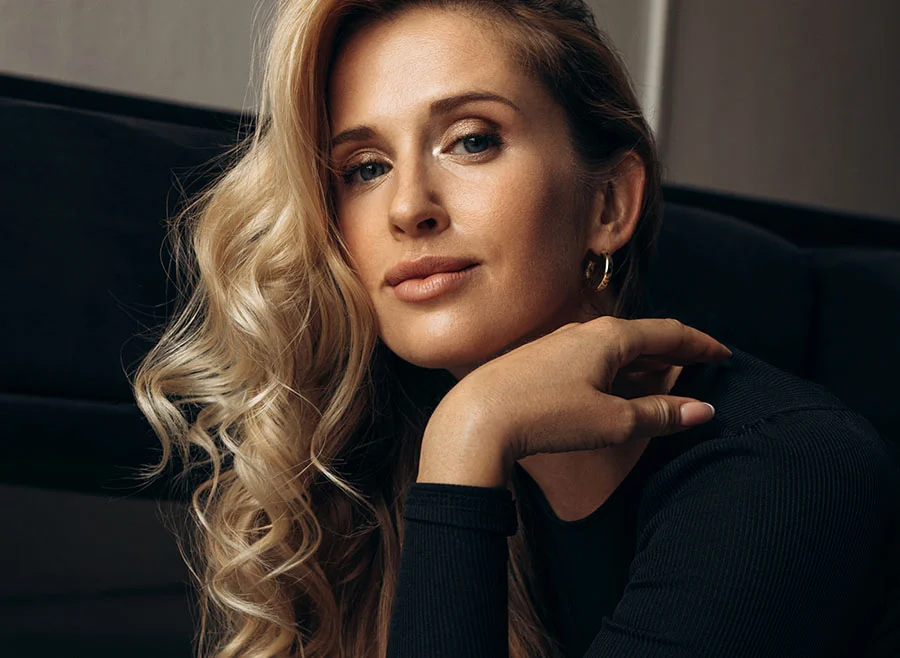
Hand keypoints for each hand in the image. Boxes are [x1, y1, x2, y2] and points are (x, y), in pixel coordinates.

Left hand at [424, 317, 731, 472]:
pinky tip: (613, 389)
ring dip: (642, 363)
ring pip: (614, 348)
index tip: (722, 354)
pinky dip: (614, 371)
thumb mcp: (613, 420)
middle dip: (672, 351)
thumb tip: (703, 409)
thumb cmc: (547, 416)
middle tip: (699, 365)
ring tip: (663, 379)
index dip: (699, 345)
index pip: (668, 333)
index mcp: (610, 337)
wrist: (477, 419)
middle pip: (641, 337)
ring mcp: (558, 344)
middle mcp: (585, 331)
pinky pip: (591, 359)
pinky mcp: (539, 361)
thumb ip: (660, 414)